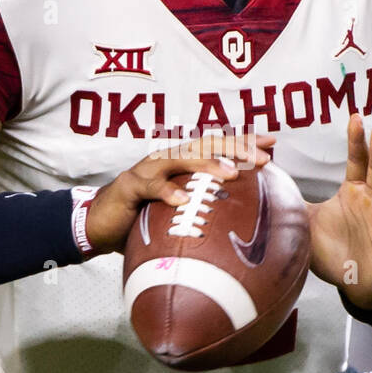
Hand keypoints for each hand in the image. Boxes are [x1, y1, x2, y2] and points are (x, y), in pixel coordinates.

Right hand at [85, 132, 275, 253]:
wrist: (99, 224)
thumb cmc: (141, 219)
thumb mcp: (176, 215)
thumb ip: (201, 213)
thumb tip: (239, 229)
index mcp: (181, 163)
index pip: (217, 147)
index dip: (243, 142)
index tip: (272, 143)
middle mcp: (168, 159)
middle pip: (206, 146)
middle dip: (236, 149)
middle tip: (263, 159)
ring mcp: (149, 169)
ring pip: (182, 159)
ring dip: (208, 165)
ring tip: (231, 174)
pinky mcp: (131, 184)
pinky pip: (151, 185)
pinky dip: (166, 191)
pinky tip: (181, 200)